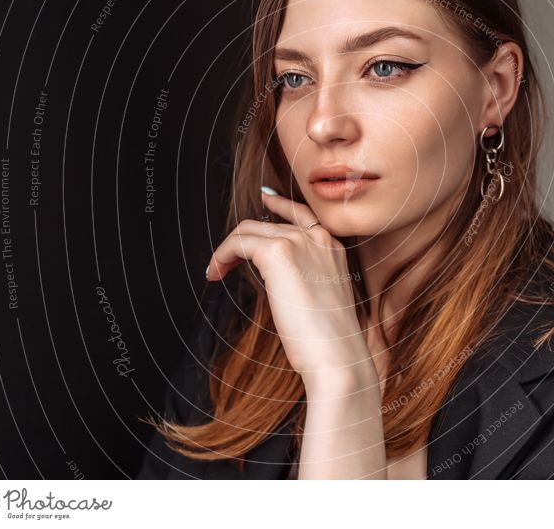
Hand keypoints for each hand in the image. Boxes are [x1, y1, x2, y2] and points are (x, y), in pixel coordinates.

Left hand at [205, 188, 376, 389]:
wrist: (337, 354)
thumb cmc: (331, 340)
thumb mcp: (323, 298)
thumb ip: (307, 277)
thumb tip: (279, 276)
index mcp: (333, 246)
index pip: (301, 212)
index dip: (279, 203)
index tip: (264, 198)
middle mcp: (317, 237)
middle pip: (267, 222)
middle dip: (242, 240)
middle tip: (225, 263)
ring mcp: (298, 241)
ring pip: (249, 230)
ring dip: (228, 249)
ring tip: (217, 271)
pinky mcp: (277, 252)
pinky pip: (238, 243)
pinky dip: (222, 255)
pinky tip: (216, 273)